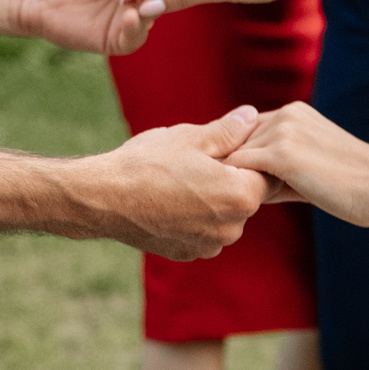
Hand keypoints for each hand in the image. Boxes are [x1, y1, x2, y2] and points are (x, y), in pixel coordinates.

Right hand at [92, 105, 272, 258]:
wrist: (103, 198)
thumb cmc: (147, 163)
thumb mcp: (190, 138)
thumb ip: (228, 131)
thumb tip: (251, 117)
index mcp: (239, 196)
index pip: (265, 175)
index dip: (247, 158)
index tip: (225, 149)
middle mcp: (231, 228)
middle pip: (244, 198)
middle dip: (229, 180)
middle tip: (197, 161)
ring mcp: (209, 245)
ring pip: (222, 216)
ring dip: (210, 201)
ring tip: (179, 181)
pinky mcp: (187, 253)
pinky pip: (202, 231)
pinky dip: (192, 218)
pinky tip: (167, 201)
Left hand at [227, 102, 368, 227]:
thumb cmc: (350, 184)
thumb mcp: (309, 163)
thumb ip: (275, 164)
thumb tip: (238, 181)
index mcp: (293, 112)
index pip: (247, 131)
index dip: (241, 157)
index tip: (236, 179)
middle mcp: (285, 114)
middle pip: (238, 144)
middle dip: (237, 169)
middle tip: (238, 194)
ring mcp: (282, 131)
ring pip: (236, 157)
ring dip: (238, 180)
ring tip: (252, 199)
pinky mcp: (281, 153)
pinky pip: (239, 168)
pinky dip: (238, 186)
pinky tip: (249, 201)